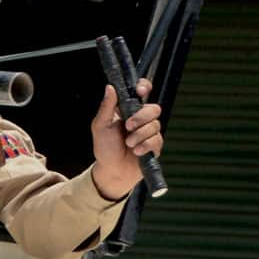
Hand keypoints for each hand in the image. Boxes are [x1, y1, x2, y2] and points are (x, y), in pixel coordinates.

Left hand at [90, 79, 163, 200]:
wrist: (112, 171)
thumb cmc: (104, 147)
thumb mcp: (100, 125)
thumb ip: (106, 106)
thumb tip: (110, 87)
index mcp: (126, 110)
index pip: (141, 92)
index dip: (144, 87)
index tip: (140, 91)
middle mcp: (140, 119)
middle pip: (153, 108)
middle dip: (141, 117)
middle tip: (128, 126)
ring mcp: (149, 132)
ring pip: (155, 125)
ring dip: (140, 135)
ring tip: (128, 143)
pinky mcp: (155, 145)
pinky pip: (157, 140)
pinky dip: (145, 145)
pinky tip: (136, 151)